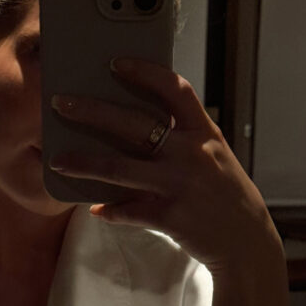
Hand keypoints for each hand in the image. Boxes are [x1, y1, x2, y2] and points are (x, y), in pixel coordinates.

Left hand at [49, 57, 282, 279]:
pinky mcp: (171, 218)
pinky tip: (95, 208)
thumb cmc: (223, 194)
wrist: (247, 242)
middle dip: (92, 112)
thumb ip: (182, 139)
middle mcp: (192, 154)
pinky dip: (109, 209)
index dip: (144, 73)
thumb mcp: (212, 157)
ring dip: (84, 164)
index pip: (175, 90)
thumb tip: (129, 129)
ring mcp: (181, 186)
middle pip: (134, 124)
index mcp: (204, 132)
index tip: (115, 63)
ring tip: (58, 160)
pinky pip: (128, 210)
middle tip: (61, 103)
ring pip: (119, 169)